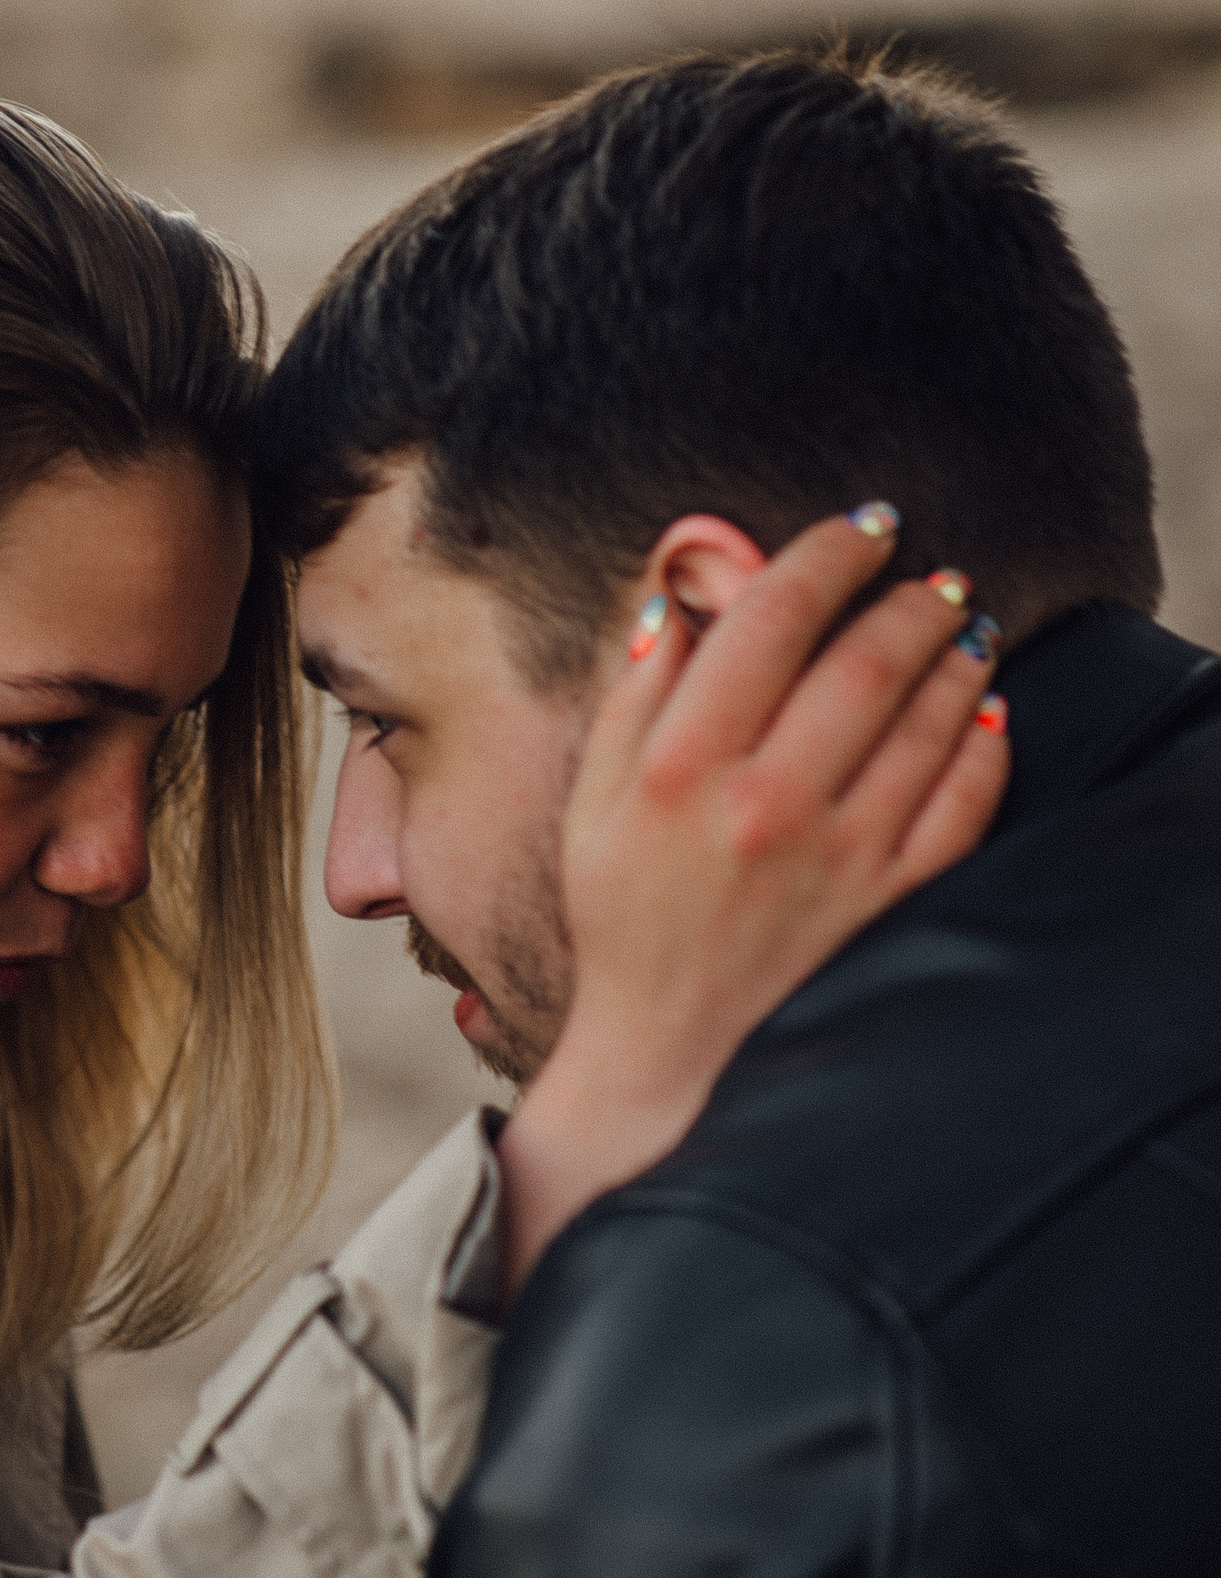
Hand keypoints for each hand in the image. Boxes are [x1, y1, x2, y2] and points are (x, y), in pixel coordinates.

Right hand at [496, 509, 1008, 1289]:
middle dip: (907, 595)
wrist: (670, 1048)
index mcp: (681, 769)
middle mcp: (765, 803)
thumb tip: (683, 593)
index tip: (855, 529)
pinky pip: (963, 799)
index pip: (770, 621)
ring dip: (955, 655)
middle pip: (864, 659)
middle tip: (924, 570)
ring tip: (959, 624)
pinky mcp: (889, 897)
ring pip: (927, 718)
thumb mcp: (593, 800)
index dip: (823, 556)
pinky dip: (984, 742)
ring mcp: (839, 854)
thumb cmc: (623, 915)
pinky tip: (981, 712)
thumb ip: (638, 692)